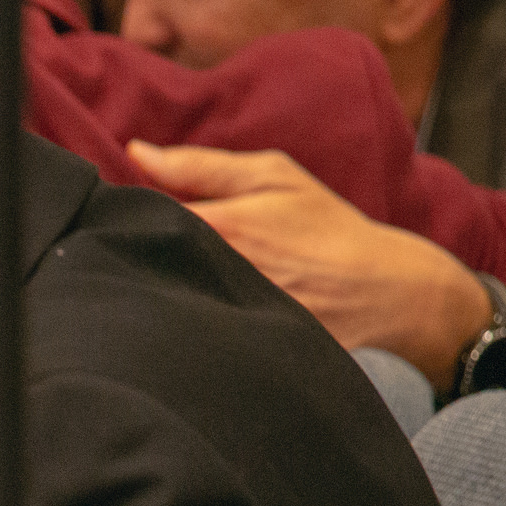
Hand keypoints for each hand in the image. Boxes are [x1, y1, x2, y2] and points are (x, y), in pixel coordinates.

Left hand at [127, 140, 493, 391]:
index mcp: (220, 228)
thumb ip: (200, 166)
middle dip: (133, 254)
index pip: (136, 221)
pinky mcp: (225, 354)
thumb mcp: (273, 177)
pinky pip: (180, 336)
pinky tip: (185, 318)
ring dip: (151, 289)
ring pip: (156, 300)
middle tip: (141, 248)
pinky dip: (175, 324)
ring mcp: (219, 319)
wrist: (383, 295)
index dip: (122, 217)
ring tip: (169, 281)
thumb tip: (136, 151)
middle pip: (141, 265)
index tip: (123, 215)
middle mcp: (212, 276)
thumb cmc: (326, 229)